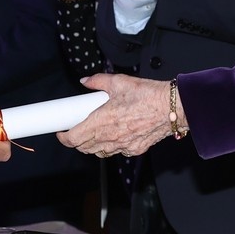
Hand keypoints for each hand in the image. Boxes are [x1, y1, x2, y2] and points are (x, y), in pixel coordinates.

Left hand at [57, 73, 175, 157]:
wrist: (172, 107)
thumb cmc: (148, 95)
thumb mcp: (119, 82)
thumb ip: (98, 81)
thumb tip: (86, 81)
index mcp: (101, 121)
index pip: (74, 138)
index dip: (64, 137)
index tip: (61, 131)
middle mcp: (110, 137)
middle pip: (84, 148)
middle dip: (76, 141)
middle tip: (76, 129)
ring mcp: (123, 146)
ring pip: (99, 152)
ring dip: (92, 145)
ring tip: (93, 132)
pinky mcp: (134, 150)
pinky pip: (116, 152)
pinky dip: (111, 146)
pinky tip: (114, 135)